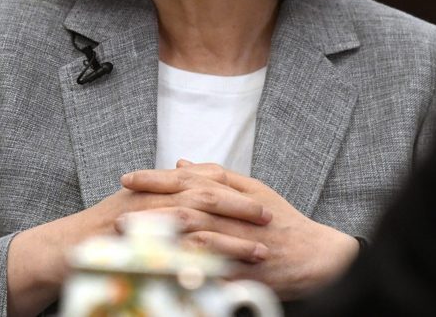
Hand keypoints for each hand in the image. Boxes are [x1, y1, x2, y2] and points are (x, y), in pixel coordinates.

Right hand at [6, 167, 270, 316]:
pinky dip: (203, 265)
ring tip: (258, 251)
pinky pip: (174, 257)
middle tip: (269, 218)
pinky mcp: (135, 250)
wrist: (56, 251)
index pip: (201, 181)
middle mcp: (150, 199)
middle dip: (240, 207)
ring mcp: (141, 224)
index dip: (233, 189)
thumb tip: (188, 178)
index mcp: (152, 189)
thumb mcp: (131, 205)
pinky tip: (226, 275)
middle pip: (205, 196)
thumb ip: (160, 192)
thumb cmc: (96, 232)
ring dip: (230, 239)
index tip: (261, 198)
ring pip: (196, 226)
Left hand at [121, 160, 360, 299]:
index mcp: (235, 195)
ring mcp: (240, 245)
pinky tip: (164, 268)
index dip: (157, 179)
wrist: (318, 256)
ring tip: (131, 239)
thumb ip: (218, 176)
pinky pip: (214, 271)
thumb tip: (181, 163)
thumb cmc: (285, 223)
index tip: (128, 178)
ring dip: (162, 237)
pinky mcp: (245, 272)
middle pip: (187, 207)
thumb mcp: (256, 190)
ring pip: (196, 237)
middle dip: (151, 208)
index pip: (190, 182)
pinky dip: (188, 267)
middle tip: (117, 210)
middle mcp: (235, 217)